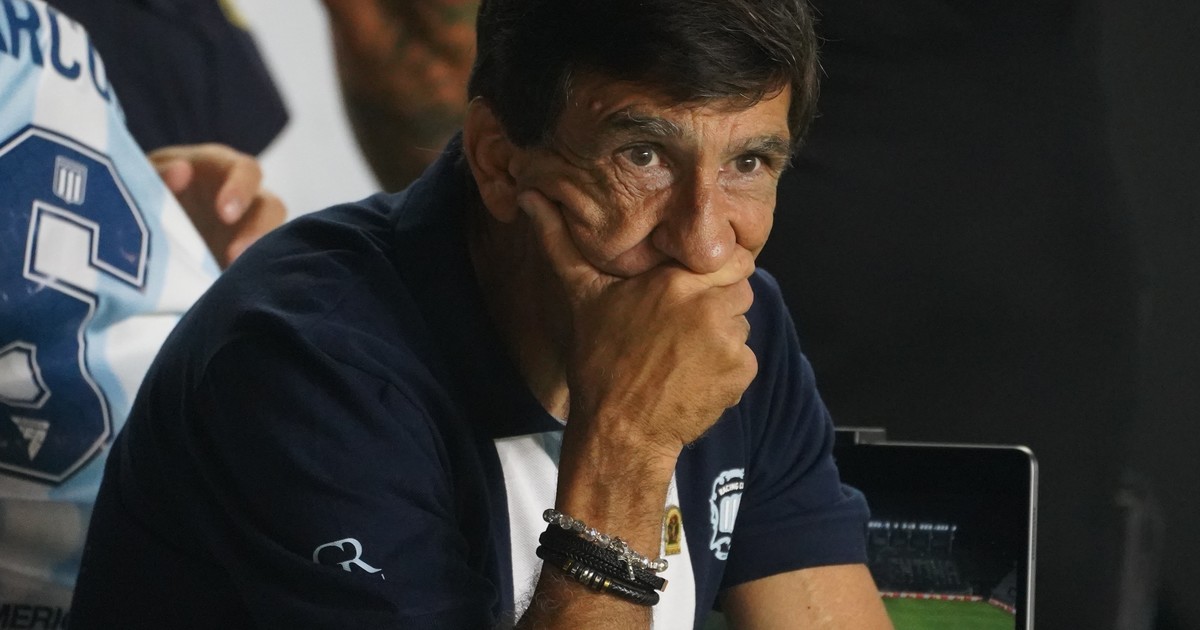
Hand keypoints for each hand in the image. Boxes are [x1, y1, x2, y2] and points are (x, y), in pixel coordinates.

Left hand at [150, 144, 285, 267]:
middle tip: (234, 257)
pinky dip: (249, 278)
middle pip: (271, 208)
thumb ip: (159, 172)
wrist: (142, 219)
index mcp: (222, 169)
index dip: (241, 190)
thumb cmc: (147, 186)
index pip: (247, 171)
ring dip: (258, 259)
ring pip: (273, 241)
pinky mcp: (246, 257)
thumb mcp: (144, 175)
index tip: (224, 214)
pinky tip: (230, 292)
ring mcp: (249, 229)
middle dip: (257, 231)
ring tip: (231, 278)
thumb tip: (181, 171)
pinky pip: (258, 268)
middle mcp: (245, 198)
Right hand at [519, 190, 757, 457]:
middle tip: (684, 327)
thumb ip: (560, 243)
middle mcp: (708, 304)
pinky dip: (726, 370)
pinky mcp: (741, 373)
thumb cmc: (599, 361)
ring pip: (742, 323)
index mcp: (676, 280)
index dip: (717, 269)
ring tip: (683, 355)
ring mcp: (729, 340)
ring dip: (722, 335)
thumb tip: (528, 196)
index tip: (695, 286)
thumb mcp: (582, 297)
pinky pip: (745, 358)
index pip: (731, 256)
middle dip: (719, 302)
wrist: (619, 431)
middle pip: (740, 287)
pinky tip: (692, 379)